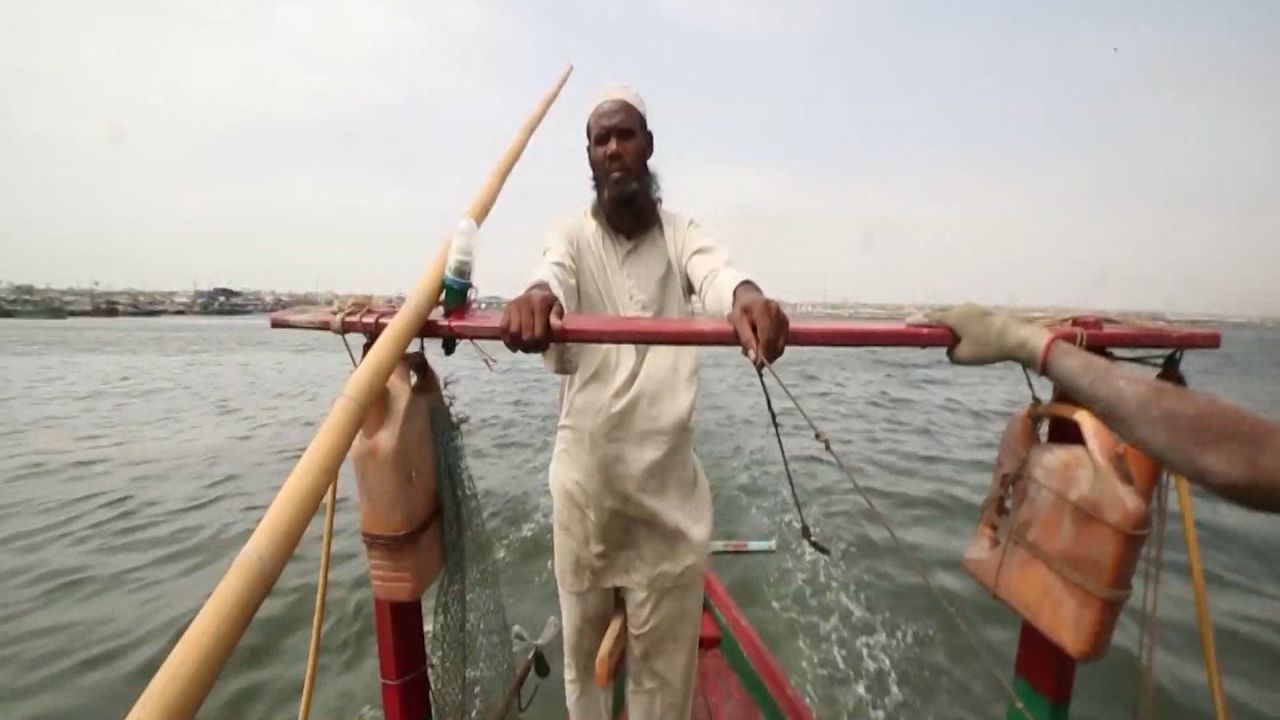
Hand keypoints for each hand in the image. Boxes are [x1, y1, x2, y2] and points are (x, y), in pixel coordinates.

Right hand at [499, 284, 562, 352]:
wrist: (537, 292)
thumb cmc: (549, 305)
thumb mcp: (558, 308)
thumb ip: (557, 318)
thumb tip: (558, 328)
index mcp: (540, 303)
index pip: (539, 333)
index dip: (542, 344)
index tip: (545, 346)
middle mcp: (525, 303)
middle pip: (526, 336)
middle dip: (532, 347)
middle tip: (536, 348)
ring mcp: (514, 306)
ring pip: (513, 334)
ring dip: (519, 345)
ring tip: (525, 348)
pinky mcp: (506, 310)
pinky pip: (503, 329)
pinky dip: (507, 340)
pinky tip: (514, 346)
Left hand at [728, 283, 788, 367]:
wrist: (750, 297)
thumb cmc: (742, 310)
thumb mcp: (737, 322)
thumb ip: (746, 339)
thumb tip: (754, 358)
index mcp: (763, 308)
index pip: (767, 336)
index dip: (763, 353)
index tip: (756, 365)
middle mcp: (777, 312)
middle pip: (775, 341)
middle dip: (765, 356)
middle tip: (755, 363)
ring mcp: (783, 317)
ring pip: (780, 344)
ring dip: (769, 354)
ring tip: (755, 351)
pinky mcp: (786, 323)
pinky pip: (782, 342)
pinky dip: (773, 349)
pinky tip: (762, 347)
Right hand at [909, 303, 1049, 368]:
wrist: (1018, 338)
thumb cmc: (988, 347)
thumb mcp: (962, 357)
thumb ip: (950, 353)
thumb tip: (950, 350)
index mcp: (952, 317)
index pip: (929, 319)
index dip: (916, 323)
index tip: (905, 324)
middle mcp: (961, 309)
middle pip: (940, 315)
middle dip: (930, 321)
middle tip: (919, 326)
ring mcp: (974, 310)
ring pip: (953, 315)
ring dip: (945, 323)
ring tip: (939, 331)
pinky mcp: (984, 315)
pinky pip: (964, 318)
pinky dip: (957, 324)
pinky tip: (959, 331)